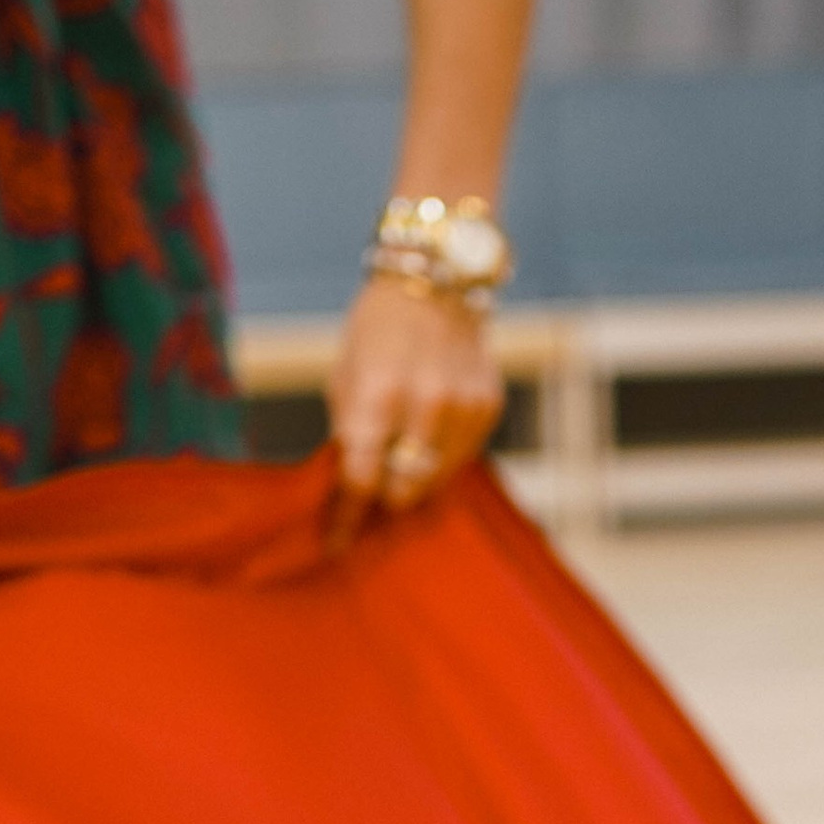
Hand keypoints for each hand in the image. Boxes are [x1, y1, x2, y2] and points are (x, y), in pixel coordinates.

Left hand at [328, 274, 504, 528]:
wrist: (437, 278)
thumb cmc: (376, 330)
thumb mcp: (345, 375)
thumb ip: (350, 433)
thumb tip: (350, 491)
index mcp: (377, 395)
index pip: (362, 479)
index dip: (347, 517)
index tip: (334, 544)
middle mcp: (425, 404)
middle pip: (404, 490)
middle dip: (385, 497)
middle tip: (373, 491)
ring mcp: (463, 406)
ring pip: (436, 480)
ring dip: (415, 477)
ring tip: (402, 455)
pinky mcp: (488, 406)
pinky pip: (463, 457)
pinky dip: (442, 456)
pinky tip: (431, 430)